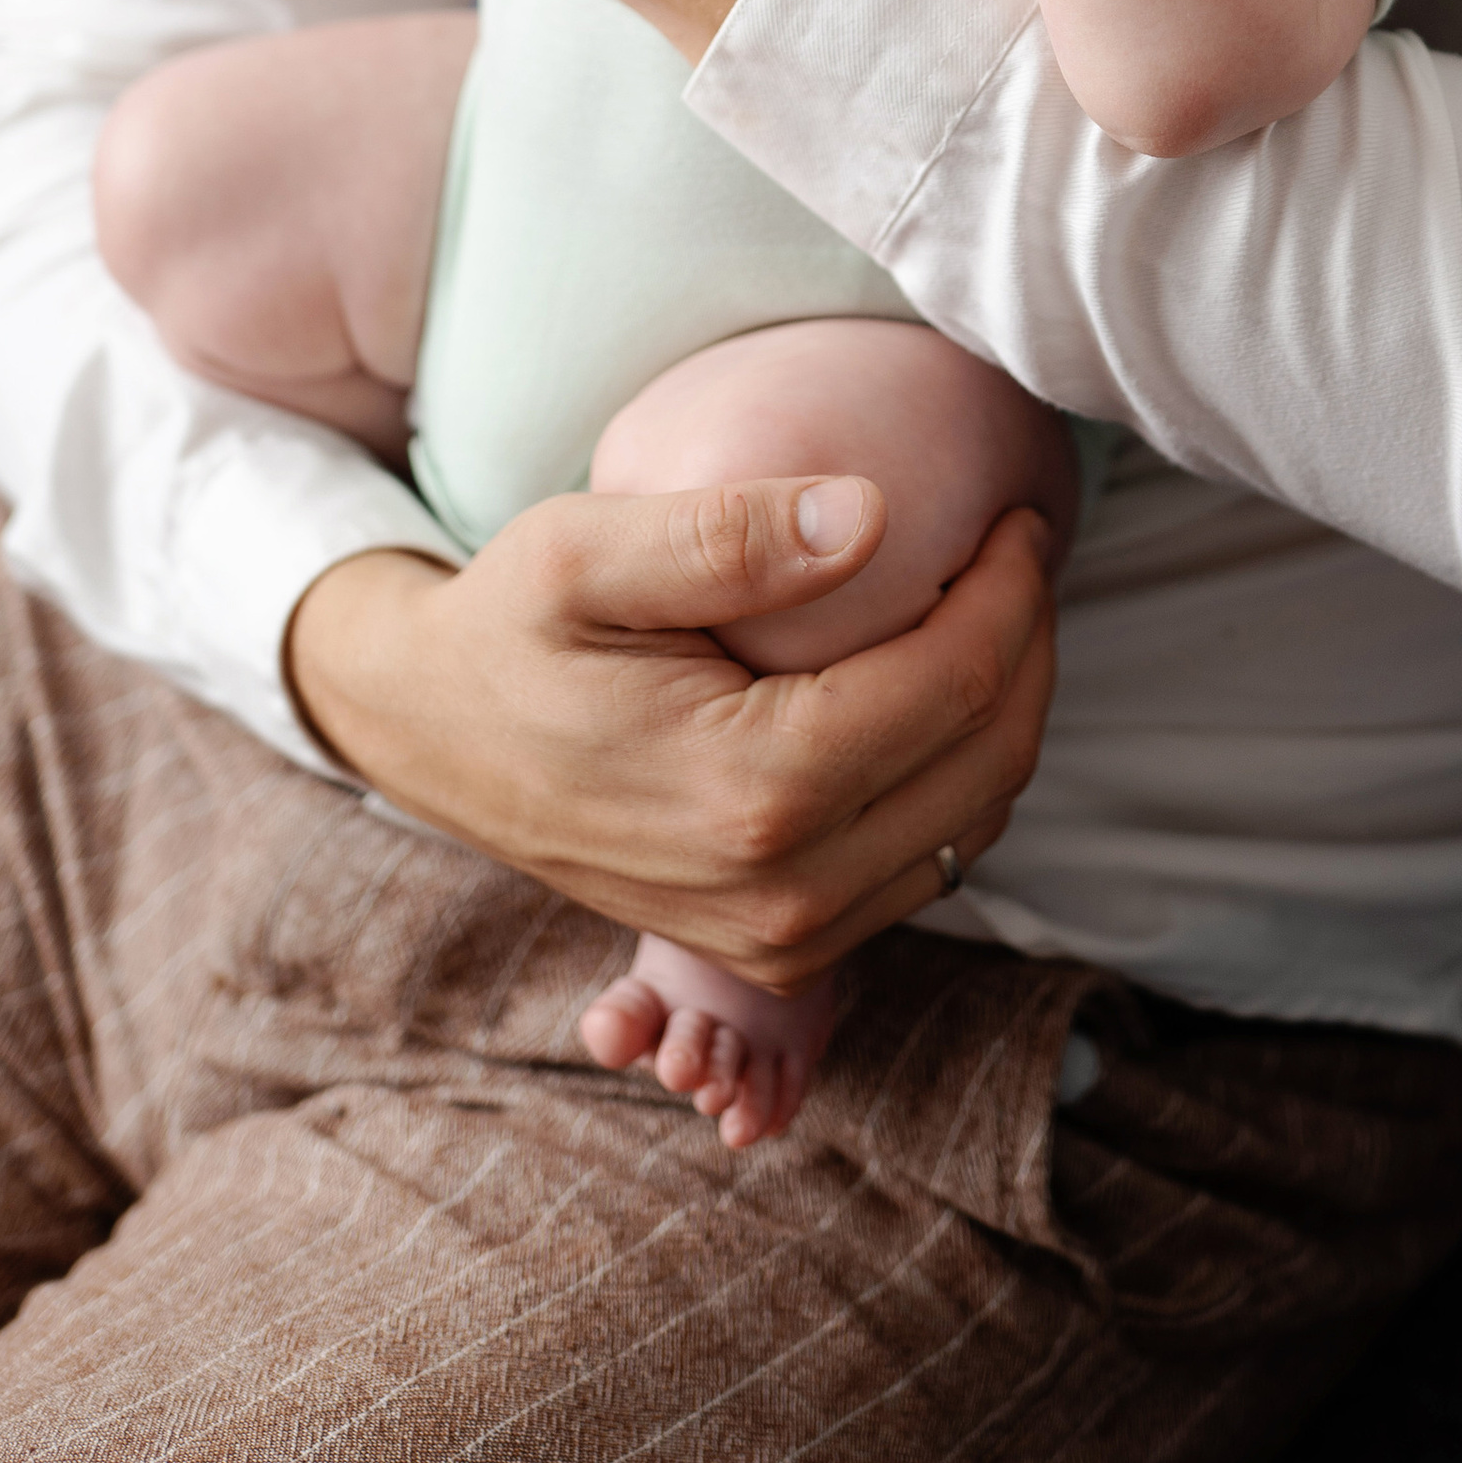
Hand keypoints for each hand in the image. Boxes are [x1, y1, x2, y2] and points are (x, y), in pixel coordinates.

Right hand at [285, 478, 1057, 986]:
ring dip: (1006, 711)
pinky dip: (958, 774)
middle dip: (1030, 644)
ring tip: (991, 604)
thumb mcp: (585, 550)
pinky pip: (923, 863)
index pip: (958, 683)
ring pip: (973, 821)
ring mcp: (783, 940)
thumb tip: (873, 514)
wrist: (431, 736)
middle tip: (1021, 549)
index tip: (1021, 512)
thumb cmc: (507, 628)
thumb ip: (728, 533)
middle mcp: (781, 893)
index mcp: (750, 792)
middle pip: (989, 761)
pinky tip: (936, 686)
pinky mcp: (780, 950)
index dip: (1013, 587)